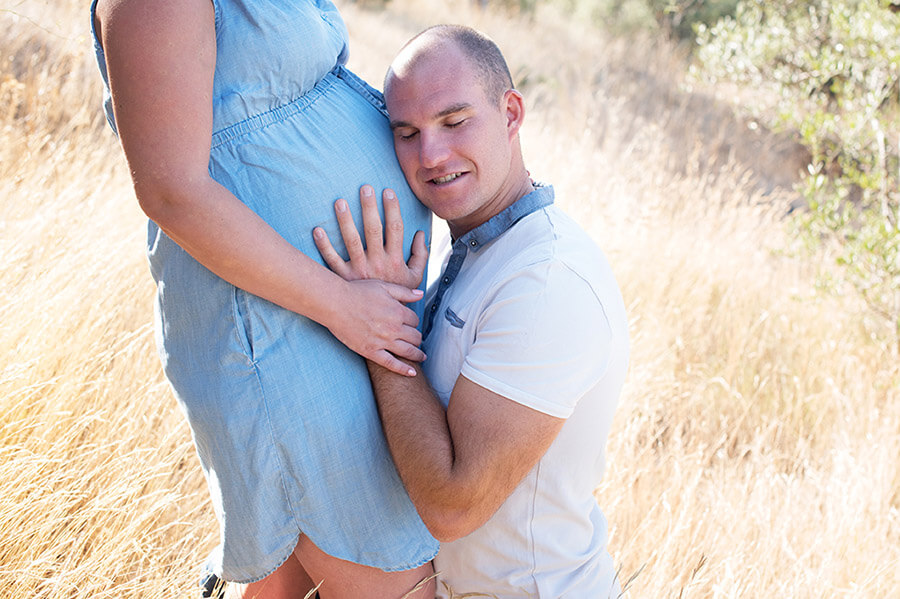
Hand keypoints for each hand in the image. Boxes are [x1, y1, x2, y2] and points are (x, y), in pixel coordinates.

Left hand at [313, 185, 427, 288]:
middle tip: (364, 188)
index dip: (392, 209)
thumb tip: (420, 233)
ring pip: (351, 241)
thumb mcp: (415, 277)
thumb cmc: (398, 295)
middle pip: (374, 230)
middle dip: (369, 208)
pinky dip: (324, 246)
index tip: (387, 191)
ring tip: (339, 202)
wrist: (383, 321)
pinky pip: (332, 260)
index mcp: (395, 261)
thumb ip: (420, 255)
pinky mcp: (344, 278)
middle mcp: (377, 263)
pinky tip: (317, 230)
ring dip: (345, 221)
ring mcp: (359, 270)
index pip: (395, 229)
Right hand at [327, 278, 424, 375]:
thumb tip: (420, 295)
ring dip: (417, 354)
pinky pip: (391, 363)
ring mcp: (383, 341)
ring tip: (421, 357)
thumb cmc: (356, 292)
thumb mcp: (383, 286)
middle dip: (417, 338)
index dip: (414, 322)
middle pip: (415, 337)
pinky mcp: (371, 351)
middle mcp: (394, 327)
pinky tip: (411, 372)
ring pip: (408, 351)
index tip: (409, 323)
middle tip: (415, 339)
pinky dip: (403, 369)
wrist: (335, 304)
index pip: (415, 320)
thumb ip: (404, 292)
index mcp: (398, 311)